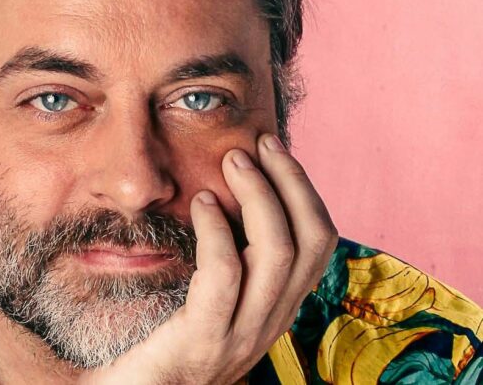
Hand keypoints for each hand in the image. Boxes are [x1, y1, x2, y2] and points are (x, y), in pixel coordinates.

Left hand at [81, 133, 338, 383]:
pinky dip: (219, 232)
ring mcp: (241, 334)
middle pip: (312, 242)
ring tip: (233, 161)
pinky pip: (225, 275)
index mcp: (276, 306)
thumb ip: (230, 259)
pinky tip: (202, 203)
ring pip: (278, 254)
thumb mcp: (213, 297)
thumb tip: (229, 197)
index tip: (274, 151)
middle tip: (260, 143)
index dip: (304, 191)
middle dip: (292, 182)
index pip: (318, 243)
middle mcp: (271, 321)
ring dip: (260, 197)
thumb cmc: (164, 339)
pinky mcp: (204, 339)